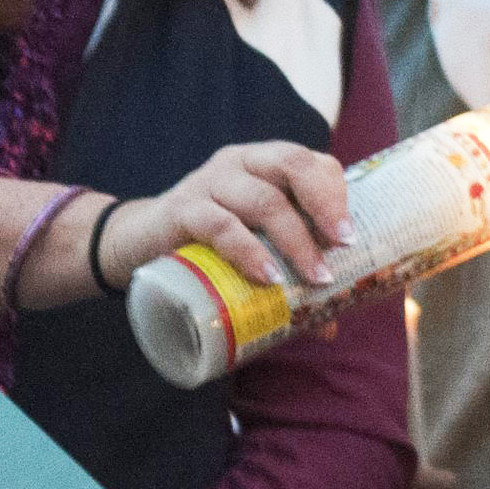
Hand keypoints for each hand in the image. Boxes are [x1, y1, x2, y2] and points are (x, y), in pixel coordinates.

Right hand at [100, 142, 355, 291]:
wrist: (137, 244)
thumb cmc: (211, 245)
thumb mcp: (255, 249)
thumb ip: (290, 278)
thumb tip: (329, 326)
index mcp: (266, 164)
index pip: (313, 162)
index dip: (336, 193)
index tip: (352, 235)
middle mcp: (241, 163)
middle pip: (294, 165)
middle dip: (326, 204)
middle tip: (345, 245)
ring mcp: (209, 182)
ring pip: (264, 200)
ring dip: (296, 240)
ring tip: (316, 277)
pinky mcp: (182, 209)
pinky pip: (221, 225)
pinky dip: (249, 251)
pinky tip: (268, 276)